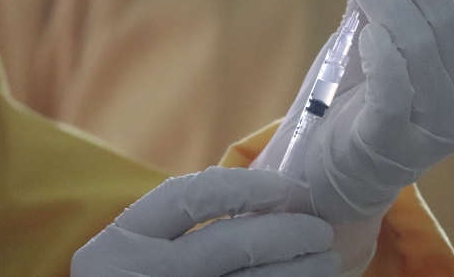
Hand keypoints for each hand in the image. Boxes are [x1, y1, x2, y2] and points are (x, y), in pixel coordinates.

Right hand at [71, 167, 340, 276]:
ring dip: (300, 271)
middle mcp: (148, 272)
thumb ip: (180, 220)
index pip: (190, 196)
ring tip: (327, 260)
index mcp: (126, 238)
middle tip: (321, 231)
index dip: (246, 186)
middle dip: (288, 233)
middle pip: (232, 243)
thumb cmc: (130, 276)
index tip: (287, 188)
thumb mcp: (138, 243)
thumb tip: (260, 193)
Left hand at [252, 0, 453, 272]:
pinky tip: (365, 25)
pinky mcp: (398, 144)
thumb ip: (389, 5)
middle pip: (441, 14)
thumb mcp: (380, 48)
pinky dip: (383, 53)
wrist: (340, 174)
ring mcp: (440, 126)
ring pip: (420, 43)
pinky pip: (396, 91)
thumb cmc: (361, 106)